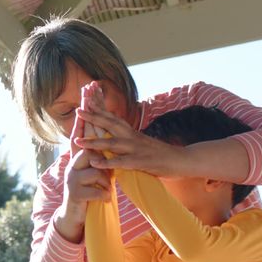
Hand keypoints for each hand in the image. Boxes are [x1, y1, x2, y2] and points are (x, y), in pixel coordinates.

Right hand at [52, 97, 111, 242]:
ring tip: (107, 187)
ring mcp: (73, 180)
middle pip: (86, 150)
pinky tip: (105, 199)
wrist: (74, 213)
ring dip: (104, 181)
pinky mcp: (76, 195)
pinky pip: (96, 191)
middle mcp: (73, 165)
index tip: (87, 100)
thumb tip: (104, 135)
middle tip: (103, 134)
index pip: (83, 135)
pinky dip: (104, 195)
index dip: (85, 118)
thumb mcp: (93, 169)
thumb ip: (97, 154)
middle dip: (95, 146)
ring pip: (95, 172)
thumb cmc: (88, 188)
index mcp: (79, 157)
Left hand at [73, 106, 190, 177]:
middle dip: (93, 116)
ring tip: (78, 141)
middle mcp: (132, 137)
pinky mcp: (141, 162)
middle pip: (111, 124)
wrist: (183, 160)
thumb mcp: (141, 143)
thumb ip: (128, 139)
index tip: (87, 97)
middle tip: (78, 109)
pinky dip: (108, 163)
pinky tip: (96, 163)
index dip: (100, 107)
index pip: (113, 116)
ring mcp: (137, 149)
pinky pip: (122, 162)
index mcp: (131, 132)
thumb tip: (115, 134)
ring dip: (94, 142)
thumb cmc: (160, 153)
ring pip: (112, 143)